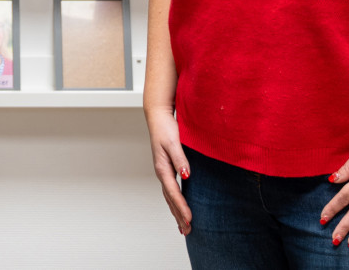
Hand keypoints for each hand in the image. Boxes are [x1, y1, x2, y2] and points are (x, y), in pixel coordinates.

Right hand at [145, 107, 191, 234]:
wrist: (158, 117)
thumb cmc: (165, 128)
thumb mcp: (173, 142)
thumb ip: (180, 159)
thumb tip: (186, 176)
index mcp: (162, 168)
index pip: (173, 192)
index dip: (181, 207)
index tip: (190, 220)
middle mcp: (162, 172)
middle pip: (170, 199)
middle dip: (178, 215)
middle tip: (187, 231)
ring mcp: (164, 171)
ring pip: (170, 197)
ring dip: (176, 212)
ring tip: (183, 227)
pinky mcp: (167, 168)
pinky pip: (171, 190)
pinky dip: (175, 202)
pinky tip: (180, 207)